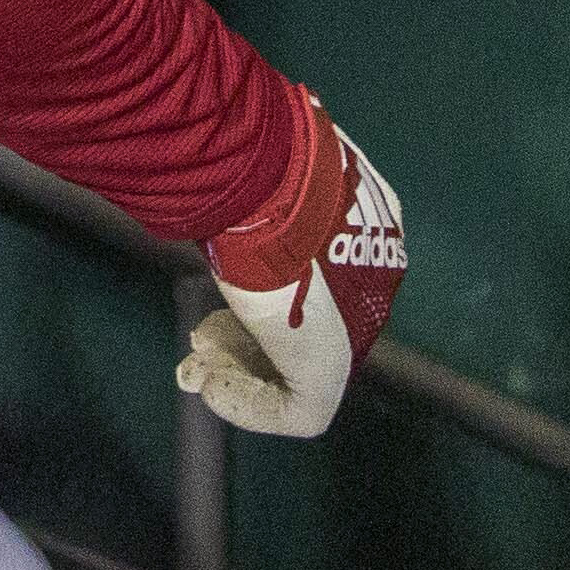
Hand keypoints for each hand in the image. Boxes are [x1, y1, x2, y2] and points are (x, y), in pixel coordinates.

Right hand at [174, 89, 402, 438]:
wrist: (269, 183)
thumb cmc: (260, 162)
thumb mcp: (265, 164)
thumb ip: (257, 183)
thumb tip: (219, 166)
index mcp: (369, 225)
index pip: (320, 274)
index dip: (267, 291)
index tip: (223, 292)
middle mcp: (373, 278)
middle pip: (307, 325)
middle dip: (247, 339)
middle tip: (201, 341)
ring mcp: (357, 329)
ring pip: (297, 368)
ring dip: (239, 371)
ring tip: (197, 367)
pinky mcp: (332, 373)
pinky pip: (295, 407)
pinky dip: (246, 403)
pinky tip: (208, 385)